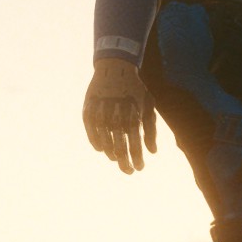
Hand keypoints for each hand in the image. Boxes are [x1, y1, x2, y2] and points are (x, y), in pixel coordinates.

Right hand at [82, 57, 158, 173]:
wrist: (114, 69)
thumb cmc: (135, 89)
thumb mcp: (149, 106)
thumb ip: (151, 130)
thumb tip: (152, 152)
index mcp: (132, 118)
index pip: (135, 148)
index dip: (137, 161)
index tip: (139, 169)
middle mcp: (116, 119)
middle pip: (119, 151)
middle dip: (124, 164)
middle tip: (128, 172)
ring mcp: (100, 117)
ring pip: (105, 146)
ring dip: (112, 155)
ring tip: (117, 158)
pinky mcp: (89, 113)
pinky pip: (92, 136)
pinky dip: (98, 145)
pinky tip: (103, 149)